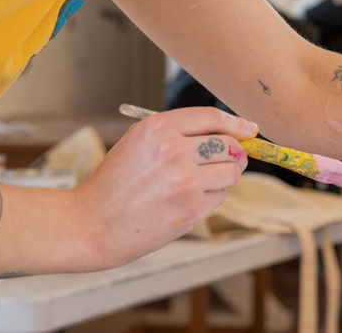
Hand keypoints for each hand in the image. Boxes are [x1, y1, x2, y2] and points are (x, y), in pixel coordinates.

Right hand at [72, 106, 255, 268]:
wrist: (92, 224)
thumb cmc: (116, 182)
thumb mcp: (139, 142)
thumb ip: (178, 132)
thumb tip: (227, 132)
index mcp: (158, 128)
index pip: (212, 117)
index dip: (236, 123)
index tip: (249, 128)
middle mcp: (173, 150)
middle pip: (229, 144)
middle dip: (235, 152)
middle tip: (229, 160)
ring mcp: (185, 180)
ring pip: (231, 172)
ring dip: (224, 176)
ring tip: (200, 182)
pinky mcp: (191, 208)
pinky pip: (219, 196)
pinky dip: (210, 198)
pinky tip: (185, 201)